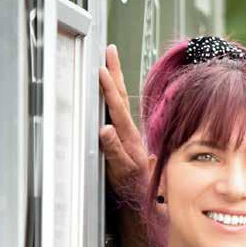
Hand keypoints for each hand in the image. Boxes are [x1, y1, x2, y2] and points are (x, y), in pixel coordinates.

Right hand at [99, 44, 149, 199]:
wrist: (144, 195)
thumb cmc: (132, 184)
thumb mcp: (122, 169)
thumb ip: (114, 150)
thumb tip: (105, 129)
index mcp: (128, 135)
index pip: (117, 107)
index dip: (108, 88)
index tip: (101, 70)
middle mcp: (129, 130)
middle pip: (121, 95)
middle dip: (115, 72)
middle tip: (109, 51)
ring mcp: (128, 131)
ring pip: (120, 99)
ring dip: (115, 79)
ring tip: (108, 62)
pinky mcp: (125, 135)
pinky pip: (118, 109)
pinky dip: (113, 94)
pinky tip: (109, 87)